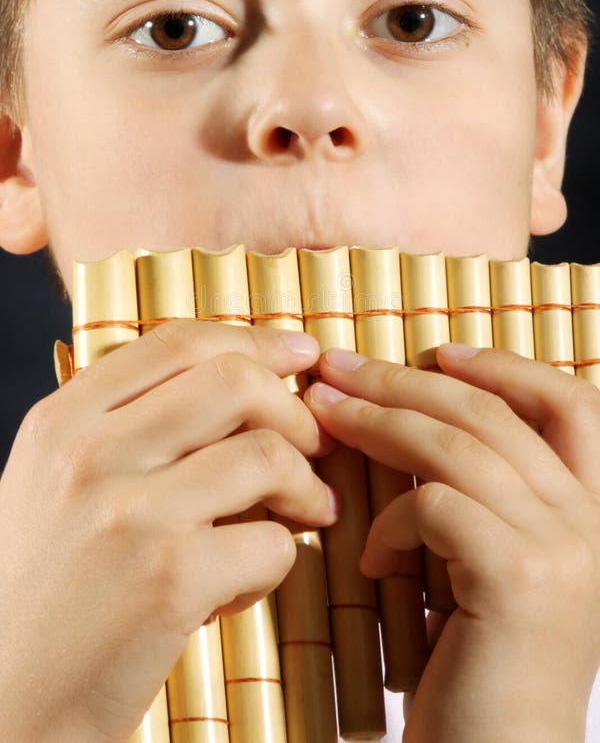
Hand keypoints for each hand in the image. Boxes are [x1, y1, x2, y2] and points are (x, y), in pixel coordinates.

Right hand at [0, 321, 335, 741]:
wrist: (7, 700)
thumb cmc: (48, 588)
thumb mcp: (56, 482)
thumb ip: (124, 425)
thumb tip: (241, 379)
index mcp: (63, 420)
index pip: (179, 341)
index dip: (257, 341)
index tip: (300, 356)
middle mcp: (90, 454)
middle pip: (234, 381)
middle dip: (295, 411)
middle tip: (315, 444)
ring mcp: (129, 513)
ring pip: (267, 454)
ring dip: (306, 485)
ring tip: (308, 512)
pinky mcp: (168, 580)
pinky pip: (272, 542)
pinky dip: (280, 560)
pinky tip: (248, 581)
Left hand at [305, 345, 599, 742]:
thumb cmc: (484, 666)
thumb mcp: (494, 564)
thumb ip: (482, 498)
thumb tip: (413, 420)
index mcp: (594, 511)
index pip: (571, 403)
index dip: (504, 366)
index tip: (439, 352)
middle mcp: (592, 522)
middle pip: (493, 414)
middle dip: (405, 381)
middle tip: (337, 367)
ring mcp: (562, 548)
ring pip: (459, 448)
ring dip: (378, 422)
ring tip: (322, 413)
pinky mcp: (519, 578)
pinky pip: (435, 508)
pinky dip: (389, 523)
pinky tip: (369, 558)